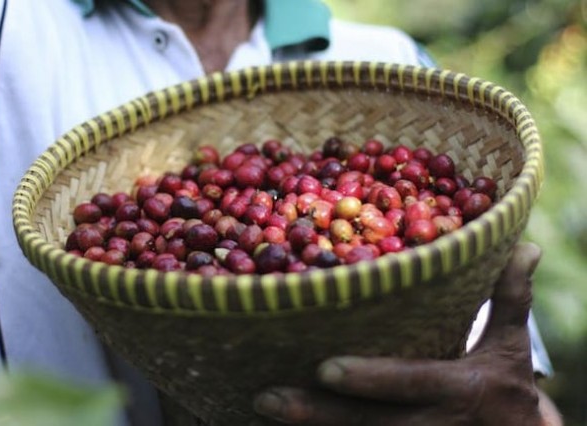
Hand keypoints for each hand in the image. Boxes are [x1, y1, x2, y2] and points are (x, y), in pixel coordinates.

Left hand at [253, 242, 550, 424]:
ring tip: (263, 407)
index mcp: (461, 389)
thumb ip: (510, 297)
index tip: (324, 368)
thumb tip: (524, 246)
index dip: (370, 379)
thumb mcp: (511, 344)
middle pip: (369, 423)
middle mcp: (434, 423)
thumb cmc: (507, 387)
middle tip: (268, 396)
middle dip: (317, 414)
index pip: (411, 382)